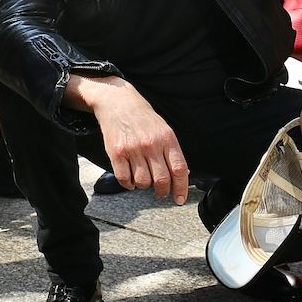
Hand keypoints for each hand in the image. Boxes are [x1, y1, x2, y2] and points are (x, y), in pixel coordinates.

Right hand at [70, 75, 188, 203]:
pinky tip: (130, 179)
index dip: (181, 188)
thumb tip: (184, 174)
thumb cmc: (142, 118)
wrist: (118, 102)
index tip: (180, 199)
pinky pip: (124, 178)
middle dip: (162, 192)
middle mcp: (151, 144)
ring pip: (143, 182)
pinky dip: (128, 184)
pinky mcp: (117, 153)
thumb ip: (172, 151)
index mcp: (167, 139)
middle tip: (160, 193)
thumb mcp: (164, 130)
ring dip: (143, 186)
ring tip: (142, 179)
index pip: (179, 169)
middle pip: (162, 180)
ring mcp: (133, 149)